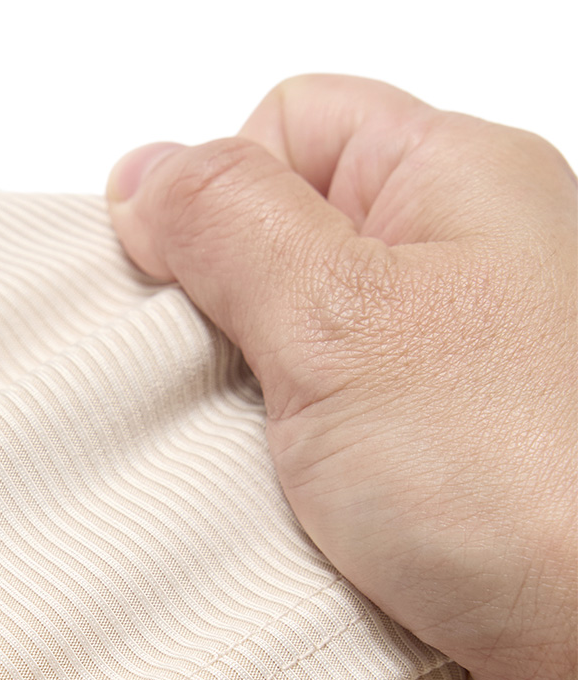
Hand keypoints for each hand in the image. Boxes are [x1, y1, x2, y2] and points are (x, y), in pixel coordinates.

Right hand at [107, 75, 575, 679]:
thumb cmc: (532, 486)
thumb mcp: (345, 316)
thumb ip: (229, 223)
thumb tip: (147, 177)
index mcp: (449, 197)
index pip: (288, 129)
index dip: (215, 195)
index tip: (177, 283)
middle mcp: (439, 295)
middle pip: (258, 270)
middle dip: (207, 342)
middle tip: (215, 404)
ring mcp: (412, 407)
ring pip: (255, 391)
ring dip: (225, 450)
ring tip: (252, 495)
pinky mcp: (387, 506)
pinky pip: (275, 486)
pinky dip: (251, 519)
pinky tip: (265, 550)